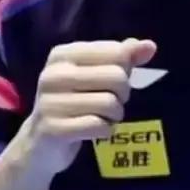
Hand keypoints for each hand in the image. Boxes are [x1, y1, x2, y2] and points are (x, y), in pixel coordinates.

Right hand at [16, 38, 157, 176]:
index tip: (110, 81)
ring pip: (110, 103)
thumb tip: (150, 46)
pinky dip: (105, 130)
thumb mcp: (97, 75)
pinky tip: (93, 131)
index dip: (124, 70)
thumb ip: (123, 57)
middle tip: (109, 103)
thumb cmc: (74, 102)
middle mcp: (53, 74)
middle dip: (122, 94)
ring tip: (101, 117)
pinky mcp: (53, 128)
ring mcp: (50, 102)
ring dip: (114, 115)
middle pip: (116, 77)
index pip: (116, 52)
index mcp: (64, 54)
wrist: (39, 143)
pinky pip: (99, 126)